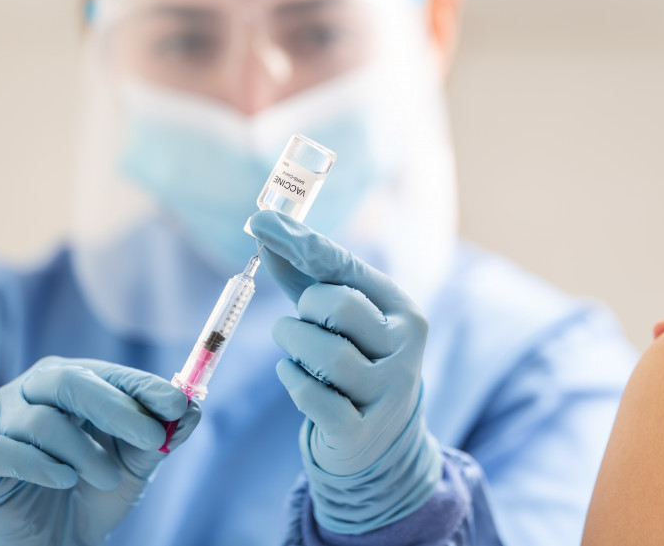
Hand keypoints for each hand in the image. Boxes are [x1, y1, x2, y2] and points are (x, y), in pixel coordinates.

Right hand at [0, 357, 199, 545]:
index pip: (110, 373)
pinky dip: (41, 465)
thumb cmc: (96, 488)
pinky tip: (65, 481)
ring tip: (109, 478)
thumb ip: (159, 437)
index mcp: (74, 380)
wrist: (56, 539)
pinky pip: (5, 451)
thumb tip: (192, 411)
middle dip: (117, 409)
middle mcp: (33, 391)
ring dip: (84, 452)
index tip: (178, 405)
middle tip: (153, 437)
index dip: (144, 387)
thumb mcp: (135, 463)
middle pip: (68, 382)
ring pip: (40, 421)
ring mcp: (2, 422)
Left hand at [249, 210, 440, 532]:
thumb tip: (265, 231)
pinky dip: (293, 381)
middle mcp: (404, 346)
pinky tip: (295, 377)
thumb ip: (307, 277)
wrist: (380, 443)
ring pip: (325, 352)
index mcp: (401, 309)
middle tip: (299, 324)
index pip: (345, 265)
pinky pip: (313, 397)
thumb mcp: (339, 319)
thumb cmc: (354, 361)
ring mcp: (388, 391)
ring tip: (292, 351)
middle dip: (304, 310)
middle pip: (337, 305)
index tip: (259, 220)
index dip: (298, 241)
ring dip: (292, 345)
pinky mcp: (361, 430)